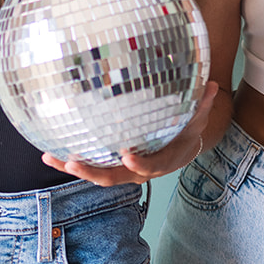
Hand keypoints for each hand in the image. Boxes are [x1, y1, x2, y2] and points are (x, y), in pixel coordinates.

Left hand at [40, 83, 216, 187]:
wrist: (179, 148)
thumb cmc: (186, 131)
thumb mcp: (196, 119)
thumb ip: (202, 105)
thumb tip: (213, 85)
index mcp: (158, 162)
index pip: (147, 167)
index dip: (138, 163)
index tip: (126, 154)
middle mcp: (136, 171)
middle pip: (112, 178)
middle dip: (92, 172)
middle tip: (73, 164)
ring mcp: (121, 171)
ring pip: (95, 174)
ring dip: (72, 168)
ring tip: (50, 157)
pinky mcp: (110, 165)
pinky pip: (89, 165)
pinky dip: (70, 161)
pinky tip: (50, 151)